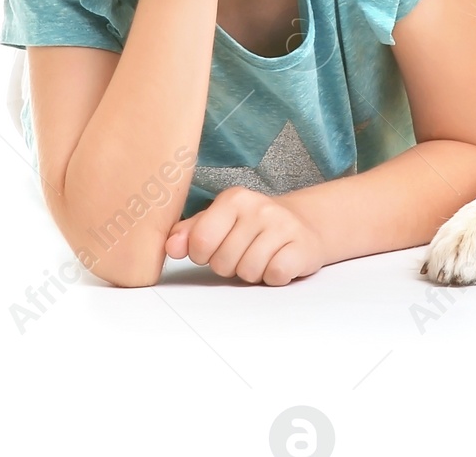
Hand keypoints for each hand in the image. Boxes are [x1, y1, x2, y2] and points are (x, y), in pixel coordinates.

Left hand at [164, 187, 325, 284]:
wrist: (305, 224)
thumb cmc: (254, 227)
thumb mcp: (220, 222)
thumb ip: (190, 232)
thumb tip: (170, 246)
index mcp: (234, 199)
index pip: (201, 241)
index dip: (204, 254)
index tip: (217, 247)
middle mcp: (259, 207)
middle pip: (223, 262)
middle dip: (230, 266)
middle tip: (245, 252)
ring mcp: (283, 225)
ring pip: (248, 272)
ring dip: (252, 273)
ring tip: (262, 257)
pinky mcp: (302, 246)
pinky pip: (275, 275)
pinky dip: (274, 277)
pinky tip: (278, 262)